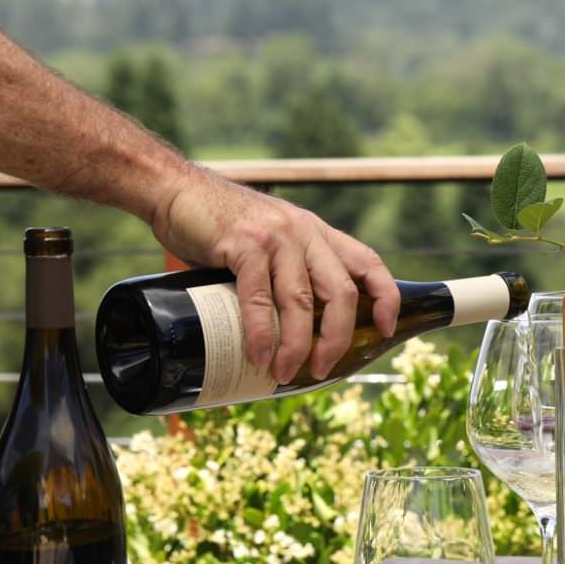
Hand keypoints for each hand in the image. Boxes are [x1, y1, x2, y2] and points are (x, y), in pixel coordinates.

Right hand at [148, 166, 400, 381]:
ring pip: (302, 302)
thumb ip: (286, 270)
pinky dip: (261, 333)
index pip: (368, 262)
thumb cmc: (220, 225)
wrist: (176, 191)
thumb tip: (291, 327)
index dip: (386, 296)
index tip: (388, 328)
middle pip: (341, 293)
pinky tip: (258, 355)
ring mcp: (277, 238)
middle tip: (322, 368)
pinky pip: (259, 298)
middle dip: (337, 338)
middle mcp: (304, 233)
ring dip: (297, 345)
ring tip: (285, 373)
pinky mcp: (245, 245)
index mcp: (317, 233)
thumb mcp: (270, 240)